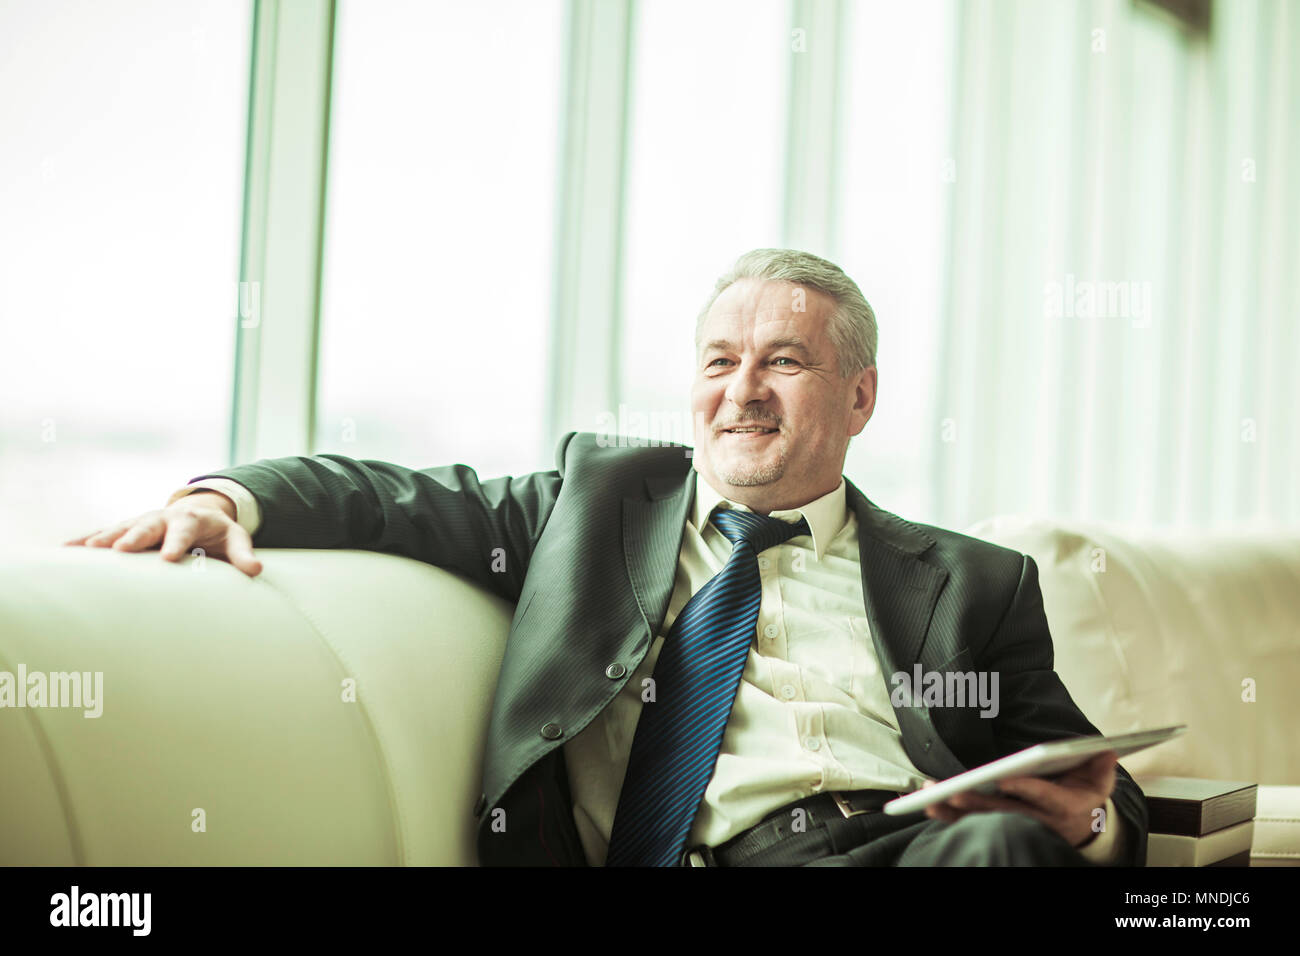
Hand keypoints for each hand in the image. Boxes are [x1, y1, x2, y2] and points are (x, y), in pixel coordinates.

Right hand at [63, 491, 262, 577]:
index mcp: (190, 520)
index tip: (168, 558)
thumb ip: (243, 555)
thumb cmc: (218, 532)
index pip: (184, 531)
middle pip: (148, 526)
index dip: (176, 543)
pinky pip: (103, 534)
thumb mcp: (235, 539)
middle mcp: (163, 518)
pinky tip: (63, 551)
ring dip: (105, 538)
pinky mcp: (128, 530)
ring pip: (121, 528)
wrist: (202, 513)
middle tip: (120, 550)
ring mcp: (143, 522)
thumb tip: (256, 570)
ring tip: (88, 551)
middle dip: (134, 537)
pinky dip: (84, 542)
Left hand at [921, 750, 1117, 847]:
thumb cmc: (1084, 795)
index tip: (1005, 779)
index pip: (1043, 798)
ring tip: (930, 795)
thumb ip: (1101, 767)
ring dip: (954, 810)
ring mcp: (1017, 825)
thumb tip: (1107, 750)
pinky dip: (949, 814)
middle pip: (1004, 813)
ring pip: (983, 820)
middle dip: (977, 802)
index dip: (1024, 789)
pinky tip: (928, 803)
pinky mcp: (1000, 825)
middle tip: (954, 791)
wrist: (1083, 826)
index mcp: (1063, 807)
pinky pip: (972, 823)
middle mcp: (1037, 820)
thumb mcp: (1099, 781)